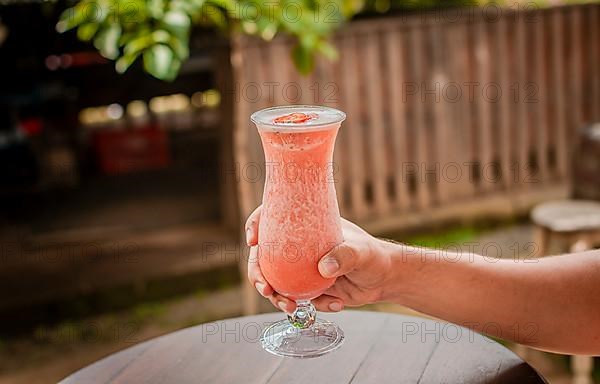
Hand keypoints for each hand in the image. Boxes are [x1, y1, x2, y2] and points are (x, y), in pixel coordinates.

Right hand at [245, 205, 392, 313]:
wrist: (385, 280)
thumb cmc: (373, 255)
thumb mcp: (359, 251)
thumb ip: (343, 256)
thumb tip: (323, 268)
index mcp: (306, 227)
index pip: (273, 217)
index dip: (257, 224)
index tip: (253, 240)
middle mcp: (299, 247)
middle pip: (264, 256)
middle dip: (257, 273)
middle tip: (265, 288)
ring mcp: (302, 269)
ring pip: (276, 282)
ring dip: (277, 297)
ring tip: (290, 306)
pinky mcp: (309, 288)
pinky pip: (298, 299)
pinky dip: (311, 306)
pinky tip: (336, 303)